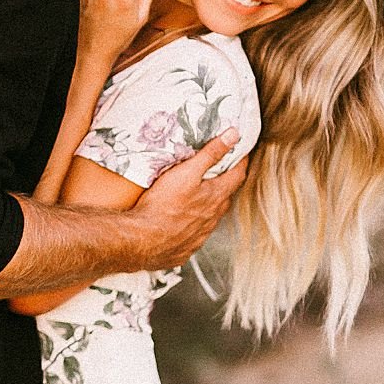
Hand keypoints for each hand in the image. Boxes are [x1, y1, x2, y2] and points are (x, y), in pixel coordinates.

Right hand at [127, 134, 248, 270]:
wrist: (142, 240)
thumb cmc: (162, 206)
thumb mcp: (186, 172)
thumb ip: (210, 154)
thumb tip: (233, 136)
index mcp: (215, 197)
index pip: (238, 175)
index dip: (241, 162)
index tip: (241, 153)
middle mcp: (212, 218)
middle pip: (226, 197)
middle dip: (225, 184)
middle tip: (220, 172)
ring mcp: (200, 235)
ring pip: (212, 217)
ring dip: (210, 206)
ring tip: (199, 196)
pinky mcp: (186, 248)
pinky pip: (196, 235)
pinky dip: (194, 226)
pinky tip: (183, 222)